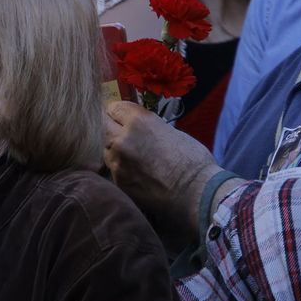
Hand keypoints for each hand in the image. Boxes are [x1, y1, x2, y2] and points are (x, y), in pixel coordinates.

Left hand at [103, 100, 220, 239]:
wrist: (197, 192)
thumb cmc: (193, 160)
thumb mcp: (169, 131)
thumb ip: (146, 126)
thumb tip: (134, 127)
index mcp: (139, 121)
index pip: (114, 108)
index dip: (118, 112)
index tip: (121, 116)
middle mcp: (123, 139)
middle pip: (102, 125)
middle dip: (110, 127)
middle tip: (121, 132)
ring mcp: (117, 161)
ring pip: (104, 148)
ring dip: (113, 148)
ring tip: (131, 155)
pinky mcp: (118, 181)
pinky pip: (111, 168)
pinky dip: (119, 167)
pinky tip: (134, 172)